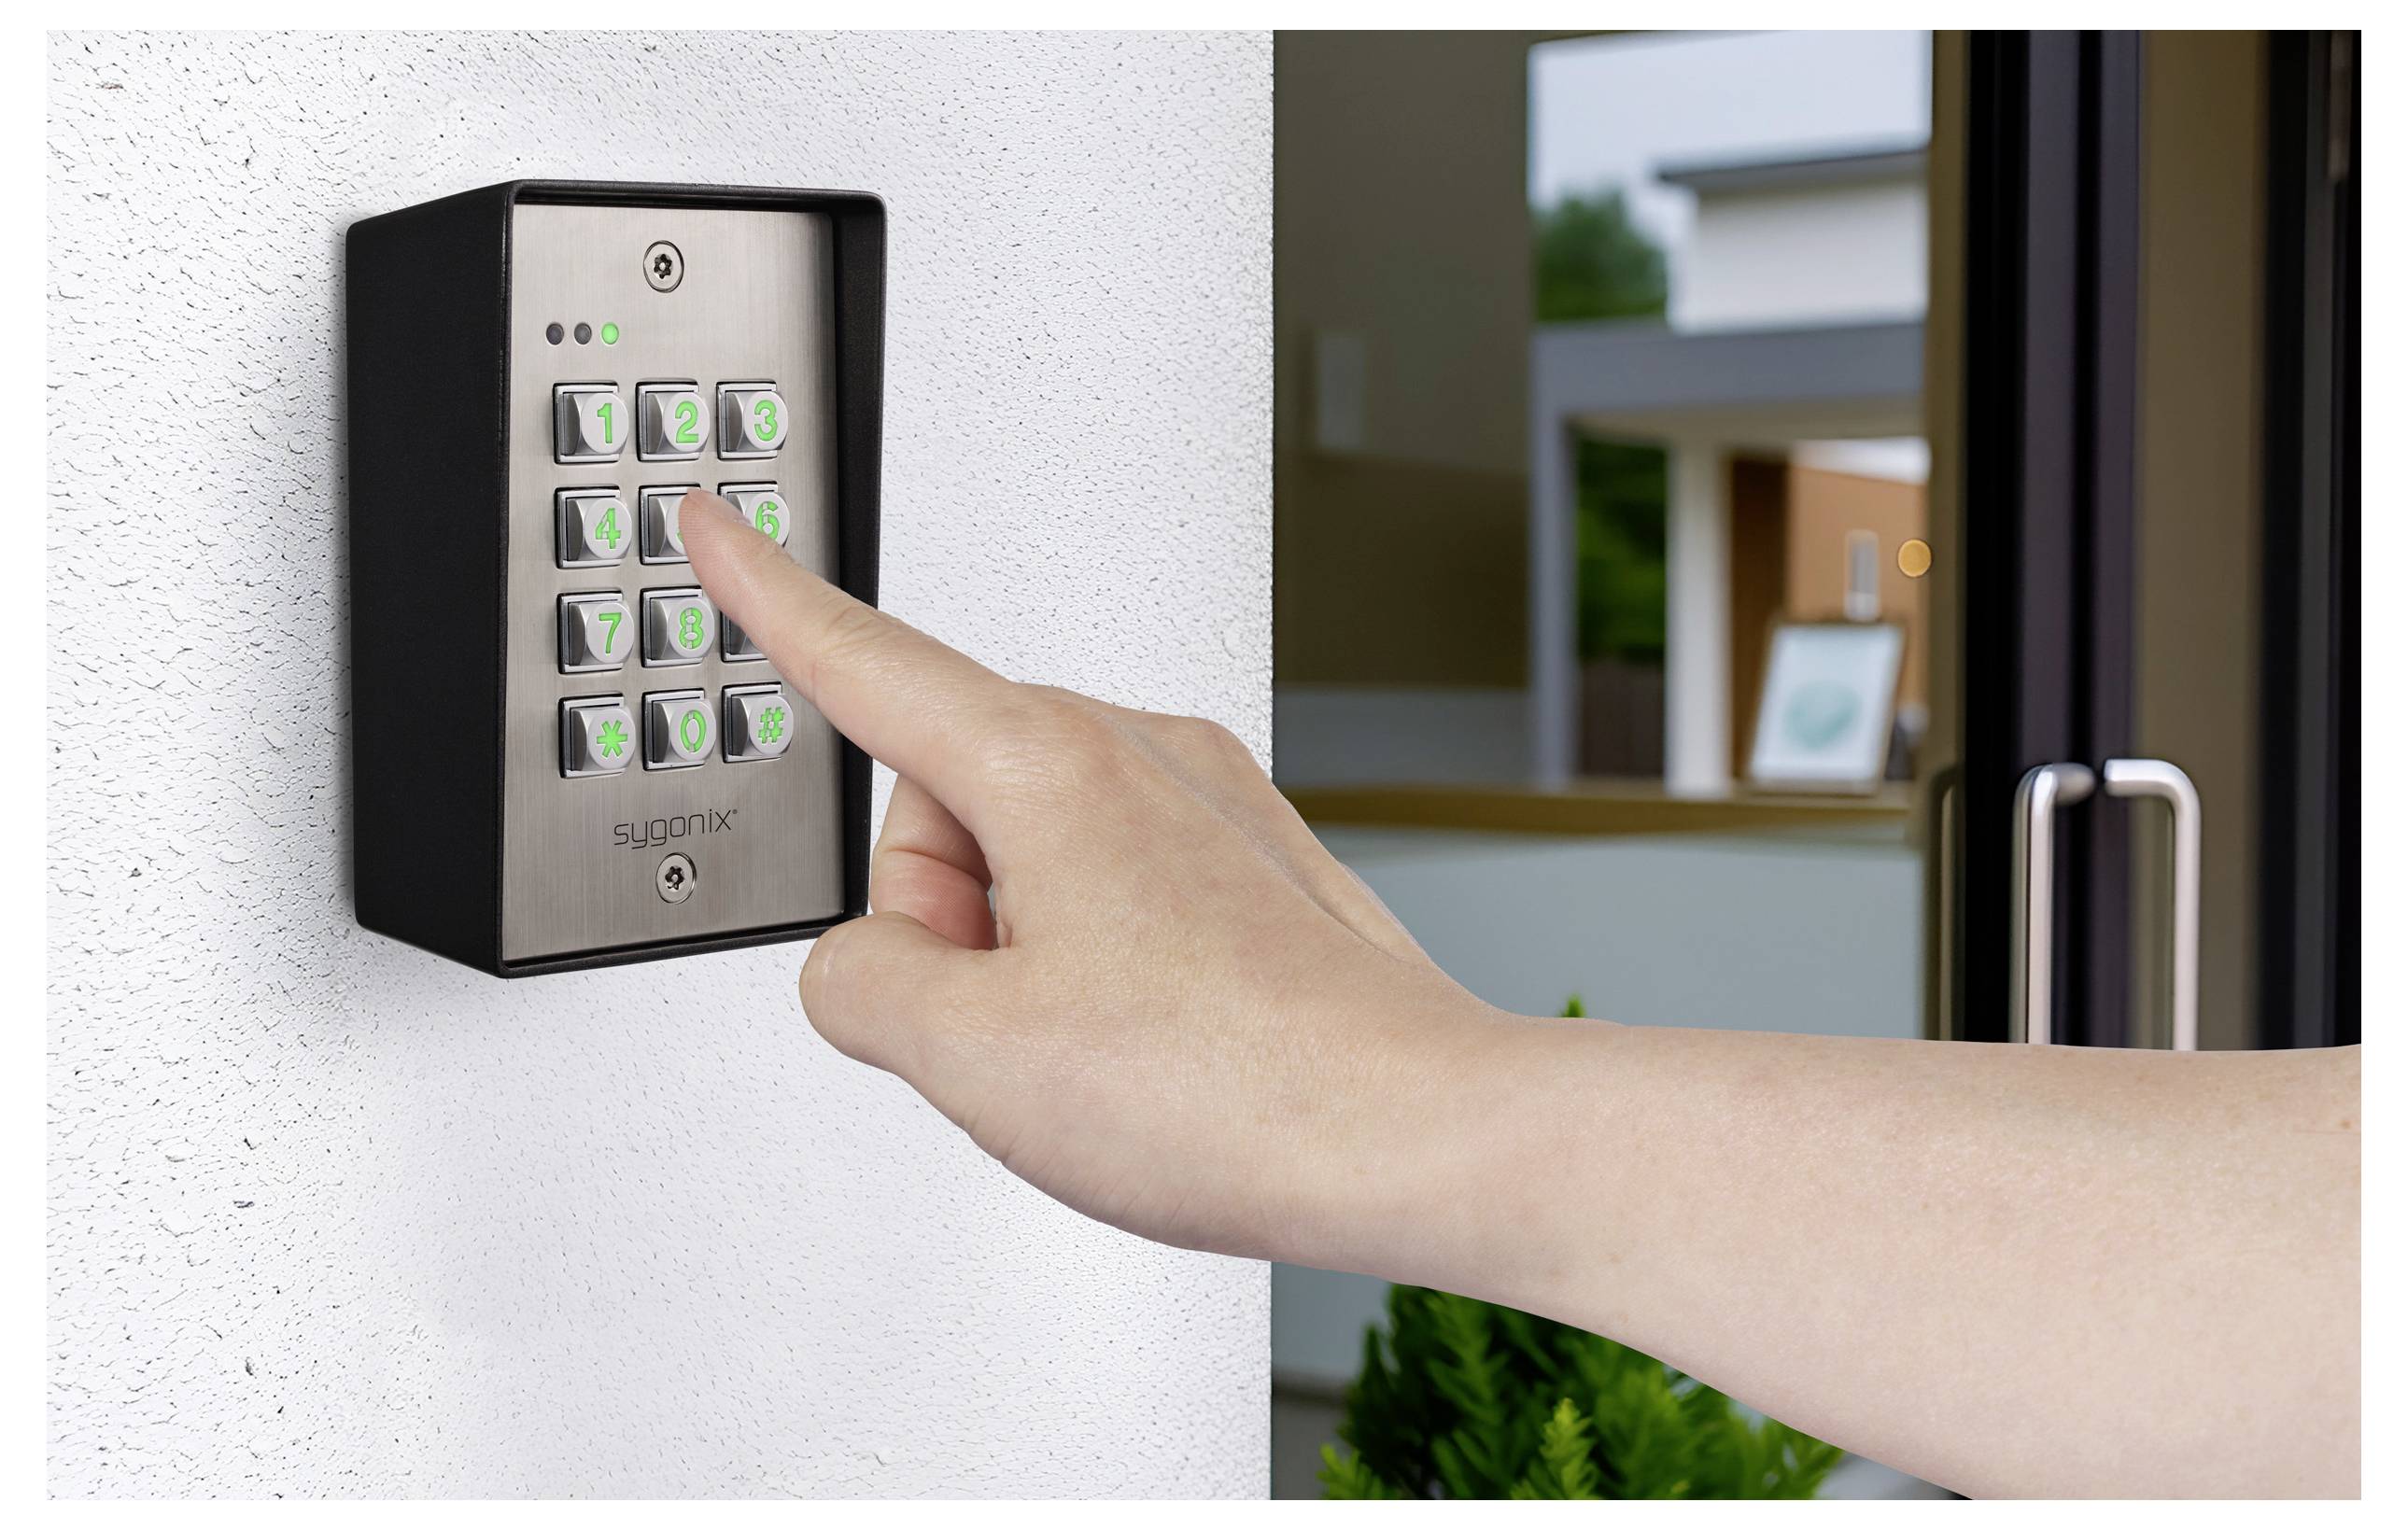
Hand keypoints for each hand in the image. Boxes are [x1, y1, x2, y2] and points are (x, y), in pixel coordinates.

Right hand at [679, 489, 1514, 1265]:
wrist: (1422, 1133)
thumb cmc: (1240, 1088)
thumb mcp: (970, 1056)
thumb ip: (860, 983)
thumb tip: (871, 964)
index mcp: (1050, 765)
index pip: (864, 660)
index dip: (765, 595)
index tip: (712, 524)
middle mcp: (1140, 752)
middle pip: (944, 799)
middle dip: (941, 915)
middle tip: (1009, 1023)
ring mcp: (1208, 801)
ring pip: (1030, 850)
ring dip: (1022, 948)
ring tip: (1101, 1048)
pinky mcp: (1252, 861)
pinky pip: (1114, 881)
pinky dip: (1096, 956)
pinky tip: (1151, 1041)